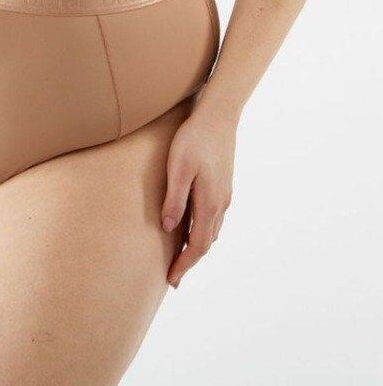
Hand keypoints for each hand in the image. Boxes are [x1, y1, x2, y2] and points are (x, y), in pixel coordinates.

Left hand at [161, 103, 236, 288]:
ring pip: (212, 230)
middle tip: (174, 277)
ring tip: (181, 256)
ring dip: (197, 246)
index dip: (185, 264)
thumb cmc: (194, 139)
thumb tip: (170, 228)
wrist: (219, 115)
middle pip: (206, 242)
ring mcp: (224, 194)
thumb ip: (175, 199)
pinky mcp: (223, 185)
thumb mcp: (179, 168)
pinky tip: (192, 227)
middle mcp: (221, 204)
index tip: (172, 279)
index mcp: (210, 203)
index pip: (198, 245)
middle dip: (190, 261)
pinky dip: (202, 230)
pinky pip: (213, 217)